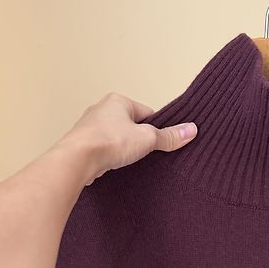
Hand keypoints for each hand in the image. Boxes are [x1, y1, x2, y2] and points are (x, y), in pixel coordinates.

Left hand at [58, 92, 197, 184]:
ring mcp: (90, 127)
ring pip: (116, 137)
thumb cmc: (108, 141)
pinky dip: (110, 157)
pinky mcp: (83, 144)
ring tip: (128, 161)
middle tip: (146, 153)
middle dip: (139, 139)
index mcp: (118, 100)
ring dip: (123, 149)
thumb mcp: (147, 138)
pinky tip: (114, 166)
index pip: (146, 113)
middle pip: (130, 125)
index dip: (156, 128)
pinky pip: (103, 149)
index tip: (161, 142)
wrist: (77, 159)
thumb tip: (191, 130)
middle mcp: (102, 109)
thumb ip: (168, 136)